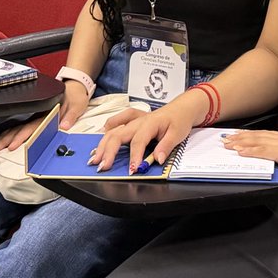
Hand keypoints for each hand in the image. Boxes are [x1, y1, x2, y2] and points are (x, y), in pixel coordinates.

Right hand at [0, 81, 90, 153]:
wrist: (74, 86)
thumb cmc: (75, 96)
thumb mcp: (77, 104)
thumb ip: (70, 116)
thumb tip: (64, 126)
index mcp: (47, 113)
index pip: (32, 126)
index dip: (21, 136)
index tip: (12, 145)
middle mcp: (38, 114)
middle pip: (19, 128)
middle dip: (6, 139)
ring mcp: (34, 115)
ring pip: (16, 127)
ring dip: (4, 137)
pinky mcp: (34, 116)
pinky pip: (18, 125)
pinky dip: (8, 132)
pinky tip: (0, 139)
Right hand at [88, 95, 203, 173]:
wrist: (182, 108)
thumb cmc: (179, 120)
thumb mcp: (178, 134)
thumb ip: (166, 146)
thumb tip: (157, 160)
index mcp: (150, 124)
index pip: (139, 141)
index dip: (134, 156)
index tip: (132, 169)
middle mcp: (138, 121)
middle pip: (119, 135)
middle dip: (109, 152)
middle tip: (102, 166)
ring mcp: (133, 120)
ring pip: (113, 130)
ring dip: (102, 144)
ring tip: (95, 158)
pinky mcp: (132, 120)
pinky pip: (117, 121)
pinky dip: (108, 129)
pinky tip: (102, 137)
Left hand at [222, 129, 277, 174]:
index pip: (264, 135)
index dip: (249, 136)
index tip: (238, 136)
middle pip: (257, 136)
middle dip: (240, 137)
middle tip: (225, 139)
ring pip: (257, 141)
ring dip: (241, 142)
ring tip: (228, 144)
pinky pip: (264, 151)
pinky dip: (251, 151)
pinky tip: (241, 152)